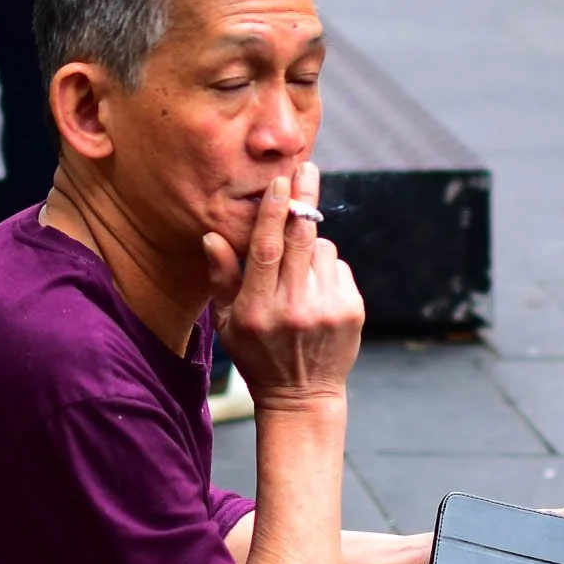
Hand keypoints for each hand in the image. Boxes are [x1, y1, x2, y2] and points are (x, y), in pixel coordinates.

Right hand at [203, 164, 363, 407]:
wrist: (303, 395)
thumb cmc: (257, 354)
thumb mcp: (227, 322)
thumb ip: (221, 278)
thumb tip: (212, 235)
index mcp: (256, 309)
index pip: (266, 249)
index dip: (273, 211)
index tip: (280, 181)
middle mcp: (293, 308)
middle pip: (301, 239)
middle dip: (304, 199)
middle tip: (307, 168)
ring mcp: (326, 310)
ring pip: (322, 250)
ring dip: (311, 245)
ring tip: (299, 271)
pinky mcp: (352, 311)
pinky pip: (339, 267)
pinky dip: (327, 267)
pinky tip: (316, 289)